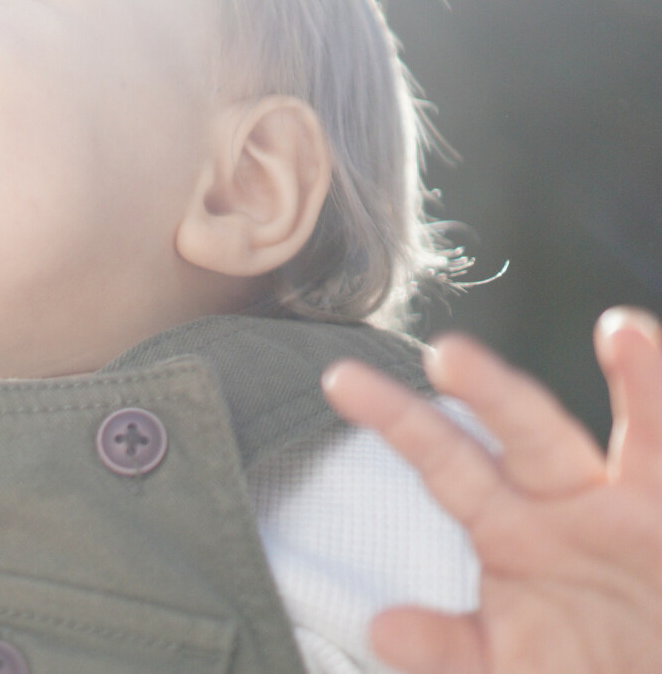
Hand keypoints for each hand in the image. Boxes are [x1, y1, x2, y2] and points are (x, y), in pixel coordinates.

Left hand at [322, 307, 661, 673]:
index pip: (446, 460)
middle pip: (527, 432)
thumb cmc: (573, 667)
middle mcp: (567, 501)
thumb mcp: (507, 669)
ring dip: (642, 386)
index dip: (396, 419)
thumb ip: (448, 649)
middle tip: (447, 354)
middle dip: (492, 391)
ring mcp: (637, 510)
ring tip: (623, 331)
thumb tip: (381, 629)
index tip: (340, 380)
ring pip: (643, 439)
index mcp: (508, 527)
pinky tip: (658, 356)